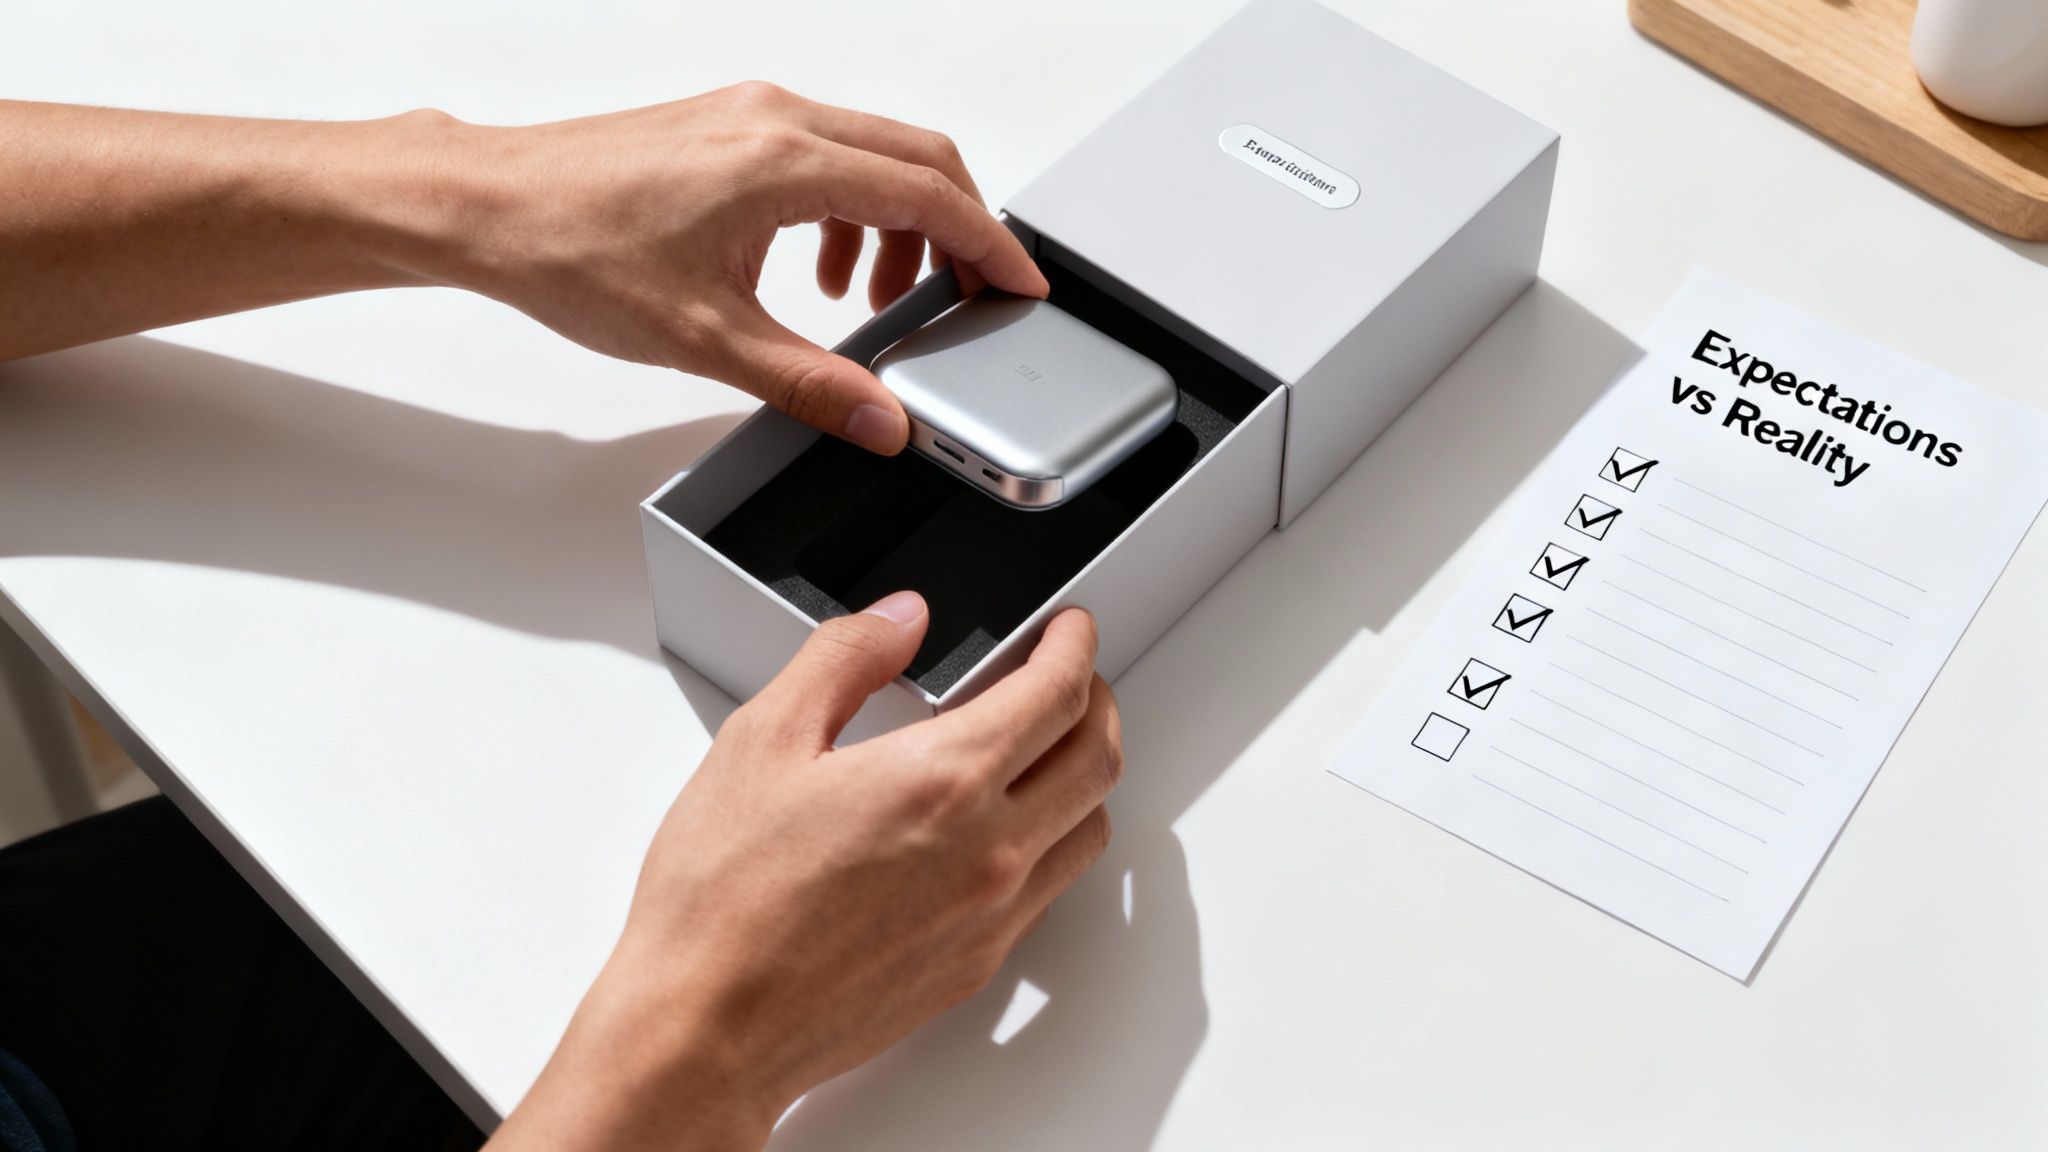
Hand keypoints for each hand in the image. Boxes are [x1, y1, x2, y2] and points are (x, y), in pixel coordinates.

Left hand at [439, 82, 1048, 453]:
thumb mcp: (706, 339)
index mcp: (786, 161)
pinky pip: (825, 154)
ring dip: (900, 222)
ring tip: (878, 299)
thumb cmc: (570, 249)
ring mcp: (750, 113)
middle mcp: (777, 118)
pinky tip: (816, 270)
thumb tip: (882, 419)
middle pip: (921, 158)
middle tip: (974, 297)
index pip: (933, 195)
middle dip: (961, 230)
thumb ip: (812, 383)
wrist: (486, 206)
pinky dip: (850, 208)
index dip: (993, 248)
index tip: (1022, 288)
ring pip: (873, 153)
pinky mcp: (726, 124)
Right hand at [489, 595, 1120, 1151]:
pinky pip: (1052, 887)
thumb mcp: (762, 740)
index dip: (1075, 645)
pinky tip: (1004, 826)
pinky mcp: (977, 963)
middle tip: (1069, 675)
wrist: (707, 1028)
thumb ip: (843, 659)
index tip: (1070, 627)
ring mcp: (991, 915)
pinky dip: (1053, 838)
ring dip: (1083, 773)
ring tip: (1045, 747)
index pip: (1058, 693)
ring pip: (1089, 828)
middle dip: (1095, 699)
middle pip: (1098, 757)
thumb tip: (900, 620)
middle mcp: (988, 850)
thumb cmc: (721, 900)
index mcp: (942, 780)